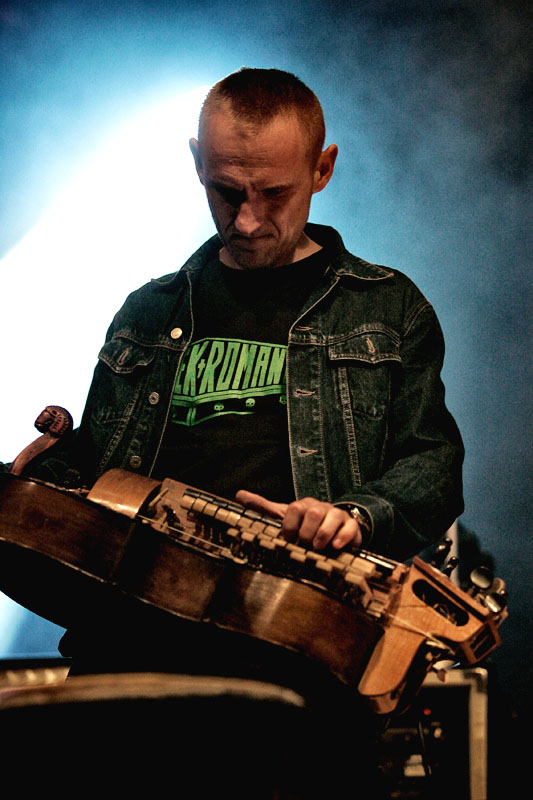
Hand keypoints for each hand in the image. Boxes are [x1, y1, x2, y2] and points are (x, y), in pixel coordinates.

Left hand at [234, 490, 362, 550]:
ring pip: (331, 517)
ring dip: (322, 535)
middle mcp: (320, 507)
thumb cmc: (306, 525)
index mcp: (303, 505)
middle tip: (304, 545)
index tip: (288, 539)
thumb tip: (238, 495)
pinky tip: (336, 547)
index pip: (294, 508)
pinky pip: (349, 527)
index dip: (289, 526)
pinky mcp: (351, 526)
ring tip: (318, 548)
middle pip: (312, 513)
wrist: (336, 528)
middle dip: (306, 532)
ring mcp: (337, 515)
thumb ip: (263, 507)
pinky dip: (341, 537)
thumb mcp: (284, 516)